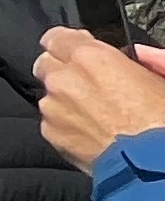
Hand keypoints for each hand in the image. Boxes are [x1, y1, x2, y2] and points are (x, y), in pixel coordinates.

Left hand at [36, 26, 164, 171]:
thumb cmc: (158, 122)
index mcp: (89, 57)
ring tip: (93, 113)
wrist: (150, 164)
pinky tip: (89, 131)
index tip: (75, 49)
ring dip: (63, 99)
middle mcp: (64, 79)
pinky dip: (64, 123)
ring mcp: (53, 108)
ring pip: (48, 94)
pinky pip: (51, 121)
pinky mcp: (51, 134)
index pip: (56, 36)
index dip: (67, 43)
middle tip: (85, 82)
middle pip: (46, 64)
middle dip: (62, 69)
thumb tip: (136, 55)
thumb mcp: (158, 78)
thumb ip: (139, 59)